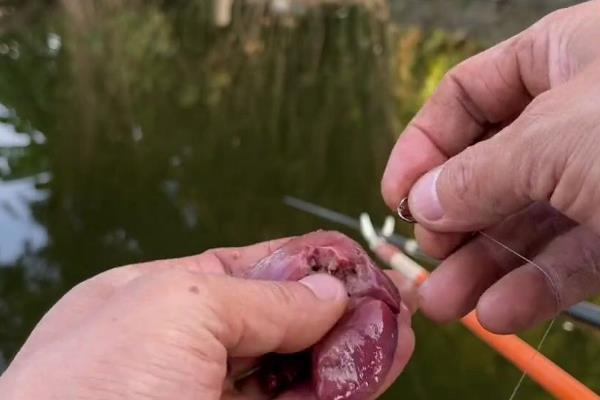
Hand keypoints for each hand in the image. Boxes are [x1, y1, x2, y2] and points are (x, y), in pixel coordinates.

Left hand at [0, 237, 412, 399]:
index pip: (242, 270)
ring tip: (401, 325)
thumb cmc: (98, 385)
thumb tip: (328, 290)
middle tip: (389, 295)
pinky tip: (383, 360)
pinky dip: (346, 385)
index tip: (350, 259)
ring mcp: (212, 398)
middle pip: (277, 319)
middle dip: (335, 305)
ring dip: (351, 346)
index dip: (300, 262)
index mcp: (154, 300)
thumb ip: (261, 296)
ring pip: (296, 366)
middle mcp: (183, 350)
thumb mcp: (180, 307)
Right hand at [381, 0, 599, 332]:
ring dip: (482, 265)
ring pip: (526, 219)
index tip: (394, 196)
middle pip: (489, 167)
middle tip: (422, 260)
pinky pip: (571, 255)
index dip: (422, 146)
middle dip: (450, 219)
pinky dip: (532, 286)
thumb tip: (419, 200)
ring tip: (444, 304)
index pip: (465, 98)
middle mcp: (578, 114)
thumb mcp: (553, 140)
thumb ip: (477, 173)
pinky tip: (498, 312)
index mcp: (562, 58)